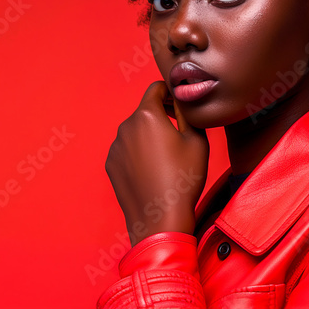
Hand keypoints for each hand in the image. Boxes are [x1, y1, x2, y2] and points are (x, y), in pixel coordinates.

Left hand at [104, 81, 209, 246]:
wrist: (160, 219)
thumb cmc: (182, 180)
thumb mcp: (197, 140)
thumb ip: (188, 113)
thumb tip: (182, 101)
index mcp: (146, 115)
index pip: (156, 89)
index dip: (170, 94)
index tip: (179, 107)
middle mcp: (126, 126)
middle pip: (145, 111)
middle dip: (160, 117)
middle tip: (179, 135)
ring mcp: (115, 146)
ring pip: (135, 131)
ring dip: (149, 136)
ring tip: (167, 158)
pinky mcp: (111, 164)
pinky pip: (127, 149)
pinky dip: (138, 153)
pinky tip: (152, 171)